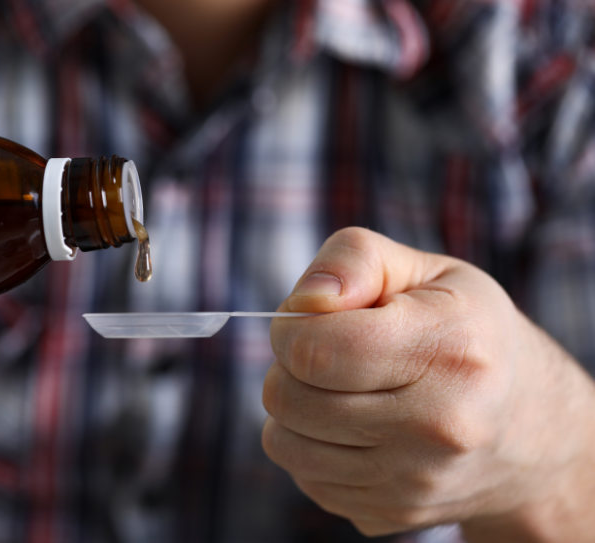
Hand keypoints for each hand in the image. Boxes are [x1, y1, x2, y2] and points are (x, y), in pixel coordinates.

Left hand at [263, 227, 594, 540]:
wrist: (526, 424)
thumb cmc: (465, 331)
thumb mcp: (426, 270)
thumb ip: (354, 259)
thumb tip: (304, 301)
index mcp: (449, 352)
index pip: (313, 351)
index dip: (289, 327)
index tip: (307, 319)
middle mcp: (438, 427)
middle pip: (289, 399)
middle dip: (288, 366)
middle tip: (326, 352)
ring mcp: (415, 482)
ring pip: (283, 444)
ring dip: (293, 410)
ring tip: (338, 388)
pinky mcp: (393, 514)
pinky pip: (304, 477)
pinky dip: (313, 448)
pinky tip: (355, 428)